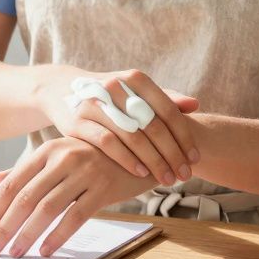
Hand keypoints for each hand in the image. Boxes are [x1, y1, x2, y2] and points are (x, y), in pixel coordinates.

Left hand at [0, 138, 153, 257]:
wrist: (143, 149)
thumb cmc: (96, 155)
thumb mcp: (62, 155)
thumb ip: (29, 168)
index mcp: (48, 150)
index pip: (12, 183)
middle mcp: (63, 158)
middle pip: (25, 198)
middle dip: (5, 227)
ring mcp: (85, 171)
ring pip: (47, 208)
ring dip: (28, 234)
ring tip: (15, 253)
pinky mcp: (104, 188)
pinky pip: (76, 216)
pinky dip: (58, 235)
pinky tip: (46, 250)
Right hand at [39, 68, 199, 186]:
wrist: (62, 90)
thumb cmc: (110, 97)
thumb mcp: (135, 92)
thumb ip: (165, 99)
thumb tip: (195, 105)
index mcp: (135, 79)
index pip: (168, 110)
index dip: (184, 136)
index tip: (195, 158)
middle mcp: (115, 87)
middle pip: (152, 125)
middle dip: (172, 154)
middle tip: (184, 175)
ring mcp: (95, 104)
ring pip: (132, 136)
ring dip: (153, 161)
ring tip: (166, 179)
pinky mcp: (78, 121)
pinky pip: (107, 143)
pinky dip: (127, 159)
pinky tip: (141, 173)